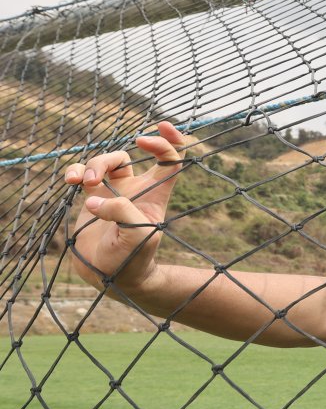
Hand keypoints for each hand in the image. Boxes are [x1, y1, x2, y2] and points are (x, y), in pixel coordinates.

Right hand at [63, 122, 189, 296]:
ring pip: (103, 162)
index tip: (151, 133)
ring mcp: (113, 192)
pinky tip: (71, 180)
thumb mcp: (137, 234)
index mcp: (156, 193)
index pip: (171, 160)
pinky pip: (83, 174)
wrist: (110, 275)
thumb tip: (95, 199)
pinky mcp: (92, 198)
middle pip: (129, 155)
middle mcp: (136, 189)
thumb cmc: (133, 257)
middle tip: (97, 178)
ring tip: (81, 184)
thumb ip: (122, 212)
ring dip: (90, 166)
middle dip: (110, 157)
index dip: (169, 140)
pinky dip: (75, 171)